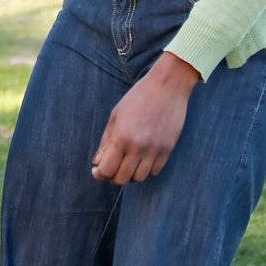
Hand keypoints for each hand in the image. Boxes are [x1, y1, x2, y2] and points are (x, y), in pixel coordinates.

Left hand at [91, 52, 200, 183]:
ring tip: (126, 163)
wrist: (167, 86)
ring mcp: (155, 150)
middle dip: (112, 177)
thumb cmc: (138, 97)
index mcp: (122, 137)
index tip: (97, 171)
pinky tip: (141, 159)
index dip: (99, 174)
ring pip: (139, 178)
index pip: (107, 170)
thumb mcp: (116, 115)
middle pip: (122, 179)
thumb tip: (97, 163)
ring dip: (130, 175)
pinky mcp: (168, 149)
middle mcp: (138, 147)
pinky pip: (155, 171)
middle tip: (110, 169)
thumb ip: (106, 141)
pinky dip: (146, 170)